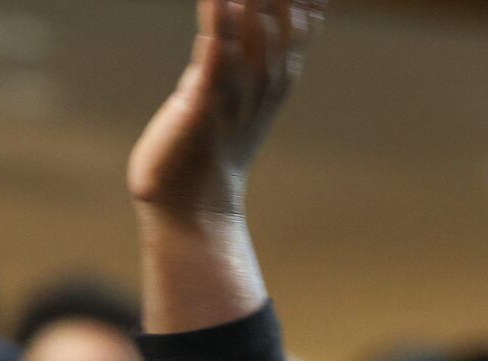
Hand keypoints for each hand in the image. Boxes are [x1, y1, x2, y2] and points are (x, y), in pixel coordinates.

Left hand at [129, 0, 321, 220]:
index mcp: (276, 76)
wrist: (191, 209)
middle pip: (283, 16)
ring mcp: (236, 92)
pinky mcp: (203, 104)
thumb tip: (230, 14)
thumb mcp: (229, 94)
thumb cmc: (204, 151)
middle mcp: (264, 80)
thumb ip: (231, 55)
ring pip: (255, 31)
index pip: (302, 19)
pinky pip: (215, 57)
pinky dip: (216, 25)